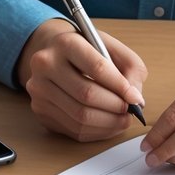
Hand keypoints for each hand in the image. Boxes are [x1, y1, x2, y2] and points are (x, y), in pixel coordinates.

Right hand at [14, 18, 147, 141]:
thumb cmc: (86, 51)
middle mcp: (46, 65)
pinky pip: (73, 129)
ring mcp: (39, 89)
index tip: (135, 97)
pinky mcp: (39, 109)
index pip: (97, 68)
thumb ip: (130, 68)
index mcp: (66, 43)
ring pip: (80, 117)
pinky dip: (96, 131)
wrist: (53, 54)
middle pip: (87, 95)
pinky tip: (107, 124)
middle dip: (115, 107)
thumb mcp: (112, 47)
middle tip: (129, 110)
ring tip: (122, 119)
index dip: (120, 86)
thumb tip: (135, 98)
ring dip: (108, 123)